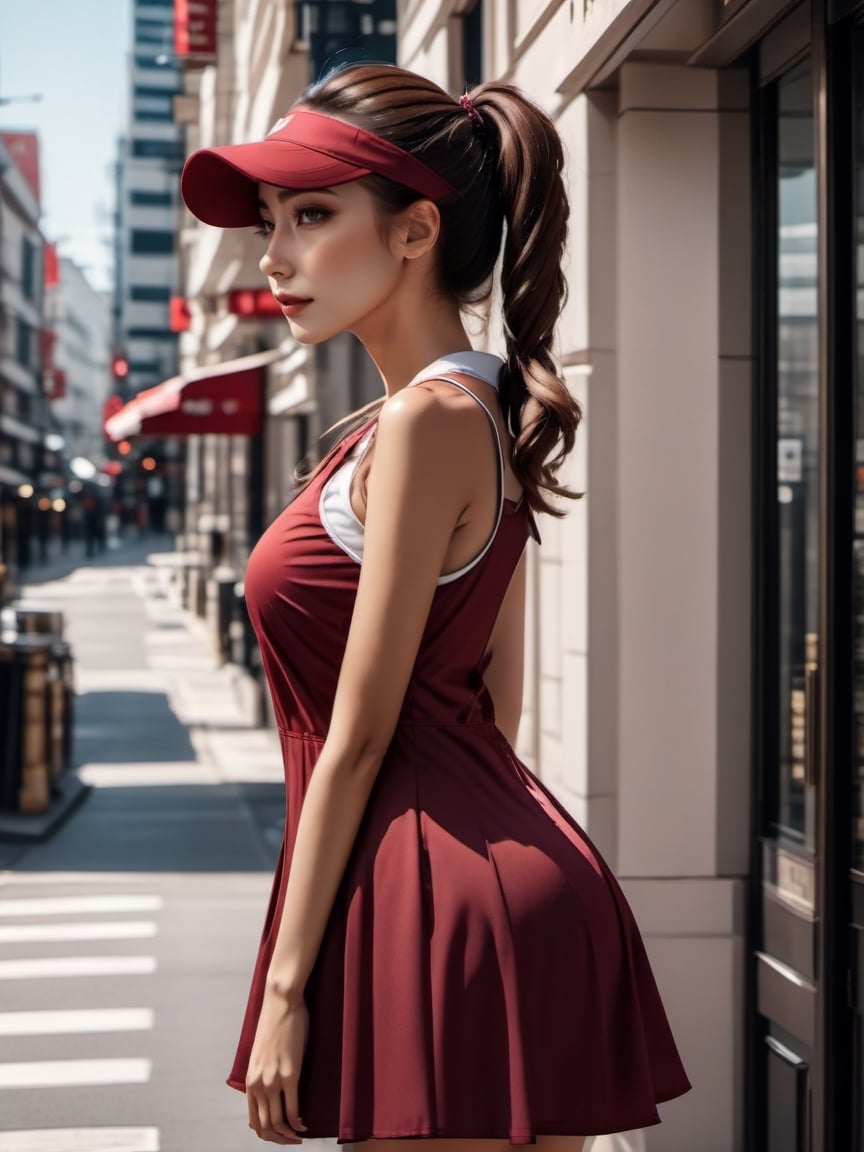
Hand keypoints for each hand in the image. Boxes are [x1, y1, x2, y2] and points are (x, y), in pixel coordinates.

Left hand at [246, 990, 309, 1143]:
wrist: (281, 1003)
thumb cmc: (274, 1024)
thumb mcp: (261, 1054)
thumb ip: (264, 1073)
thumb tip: (272, 1086)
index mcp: (250, 1081)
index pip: (254, 1121)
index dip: (267, 1134)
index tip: (280, 1134)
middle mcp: (259, 1085)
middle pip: (266, 1126)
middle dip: (279, 1139)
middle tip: (292, 1140)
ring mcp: (274, 1081)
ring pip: (278, 1122)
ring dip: (289, 1135)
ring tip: (299, 1136)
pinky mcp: (290, 1074)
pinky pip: (293, 1108)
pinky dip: (298, 1122)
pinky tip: (304, 1124)